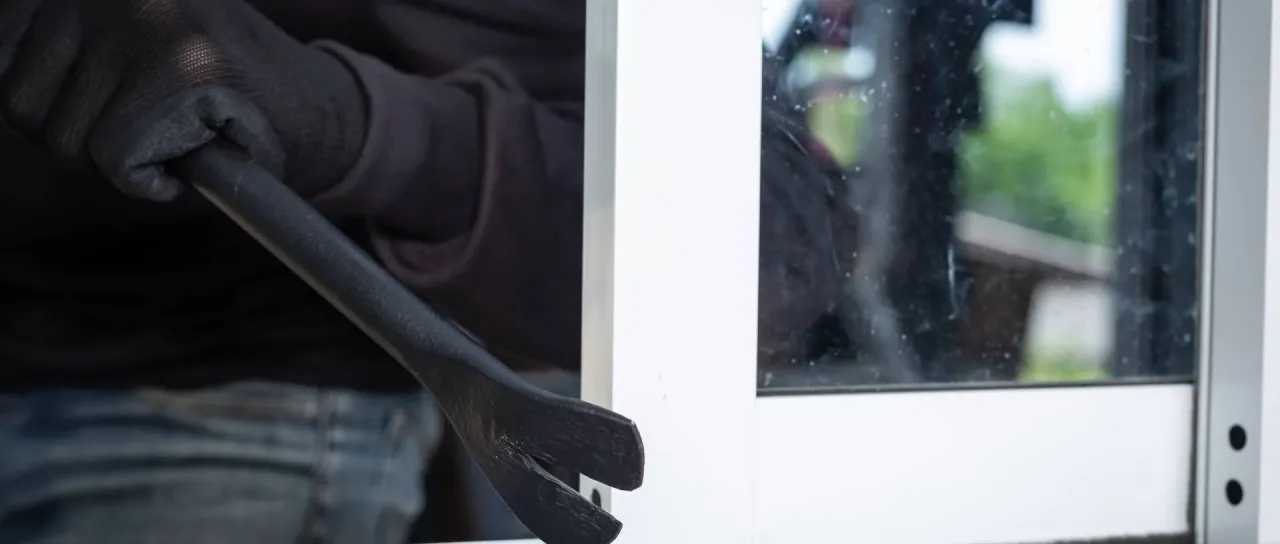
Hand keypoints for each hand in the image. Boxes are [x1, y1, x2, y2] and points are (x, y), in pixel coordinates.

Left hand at [0, 0, 366, 199]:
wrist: (314, 110)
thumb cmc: (212, 91)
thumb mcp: (122, 43)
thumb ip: (58, 44)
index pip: (2, 50)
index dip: (44, 98)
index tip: (98, 101)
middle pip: (21, 101)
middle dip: (78, 137)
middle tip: (148, 126)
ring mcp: (151, 19)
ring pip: (65, 136)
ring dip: (113, 159)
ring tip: (171, 131)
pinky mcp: (185, 69)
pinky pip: (118, 160)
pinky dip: (149, 180)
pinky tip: (192, 151)